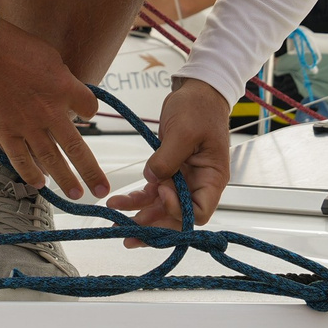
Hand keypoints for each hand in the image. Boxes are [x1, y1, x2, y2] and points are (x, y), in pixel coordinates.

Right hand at [0, 19, 106, 200]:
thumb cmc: (12, 45)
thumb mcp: (48, 55)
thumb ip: (60, 77)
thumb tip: (65, 90)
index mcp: (64, 87)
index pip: (89, 107)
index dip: (89, 110)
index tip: (85, 113)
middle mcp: (49, 111)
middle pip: (76, 147)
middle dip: (90, 171)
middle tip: (102, 189)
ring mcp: (26, 125)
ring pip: (50, 160)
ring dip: (65, 179)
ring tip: (75, 194)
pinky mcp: (4, 131)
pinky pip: (20, 158)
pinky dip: (30, 173)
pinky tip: (39, 183)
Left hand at [113, 78, 230, 238]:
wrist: (196, 91)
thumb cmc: (199, 108)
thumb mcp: (183, 131)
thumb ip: (167, 159)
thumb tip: (152, 181)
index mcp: (212, 178)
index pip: (199, 212)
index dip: (178, 211)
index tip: (161, 193)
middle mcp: (199, 185)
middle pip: (178, 217)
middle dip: (153, 227)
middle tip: (129, 235)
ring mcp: (183, 181)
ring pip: (161, 208)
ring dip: (139, 216)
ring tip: (115, 223)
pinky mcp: (169, 173)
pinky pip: (151, 193)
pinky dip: (136, 199)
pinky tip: (117, 203)